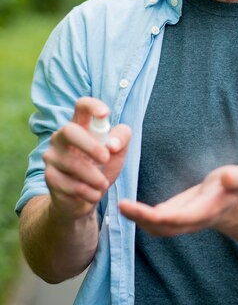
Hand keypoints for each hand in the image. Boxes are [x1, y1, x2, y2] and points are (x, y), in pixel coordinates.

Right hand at [42, 97, 130, 220]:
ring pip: (72, 163)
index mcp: (80, 125)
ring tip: (104, 184)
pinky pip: (69, 184)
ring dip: (93, 176)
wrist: (84, 198)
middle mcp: (61, 137)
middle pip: (69, 131)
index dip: (92, 106)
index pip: (81, 106)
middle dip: (90, 145)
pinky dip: (87, 191)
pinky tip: (94, 194)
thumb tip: (113, 144)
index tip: (105, 114)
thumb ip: (122, 139)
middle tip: (106, 158)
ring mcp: (52, 156)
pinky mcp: (49, 176)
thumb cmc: (101, 167)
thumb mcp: (117, 152)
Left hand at [118, 165, 237, 235]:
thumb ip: (236, 178)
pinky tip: (129, 207)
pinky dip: (140, 217)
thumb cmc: (234, 186)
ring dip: (138, 219)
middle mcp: (190, 222)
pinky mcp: (175, 216)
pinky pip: (155, 222)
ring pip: (156, 228)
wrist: (232, 201)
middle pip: (163, 227)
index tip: (140, 207)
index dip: (158, 215)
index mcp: (204, 212)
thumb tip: (227, 176)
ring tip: (121, 206)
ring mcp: (181, 221)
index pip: (179, 218)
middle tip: (121, 205)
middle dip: (141, 218)